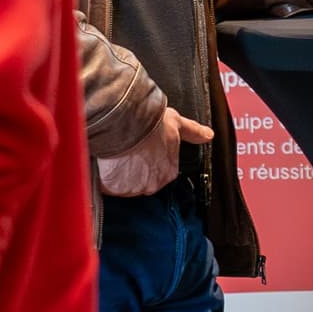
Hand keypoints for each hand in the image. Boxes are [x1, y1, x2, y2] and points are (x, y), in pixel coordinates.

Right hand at [96, 104, 212, 197]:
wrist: (125, 123)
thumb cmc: (151, 123)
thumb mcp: (176, 123)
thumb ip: (193, 132)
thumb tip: (208, 135)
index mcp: (168, 172)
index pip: (160, 173)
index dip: (150, 161)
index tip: (142, 151)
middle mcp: (152, 185)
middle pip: (141, 181)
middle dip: (134, 169)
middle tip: (127, 152)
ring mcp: (131, 189)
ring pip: (123, 185)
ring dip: (119, 174)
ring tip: (116, 155)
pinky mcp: (112, 188)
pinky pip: (107, 186)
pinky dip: (105, 177)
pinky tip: (105, 162)